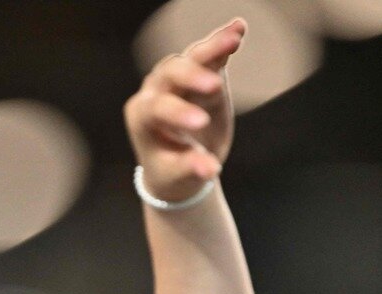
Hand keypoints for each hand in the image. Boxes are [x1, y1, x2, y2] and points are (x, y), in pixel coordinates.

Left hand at [124, 17, 246, 202]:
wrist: (179, 162)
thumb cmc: (173, 172)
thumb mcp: (180, 176)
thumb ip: (192, 168)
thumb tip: (211, 170)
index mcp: (143, 117)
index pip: (157, 107)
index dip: (177, 112)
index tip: (201, 123)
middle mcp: (155, 91)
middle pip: (171, 73)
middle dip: (192, 77)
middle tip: (215, 87)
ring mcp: (177, 79)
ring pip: (191, 57)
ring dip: (211, 47)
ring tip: (233, 39)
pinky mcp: (199, 73)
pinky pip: (209, 54)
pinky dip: (222, 42)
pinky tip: (239, 28)